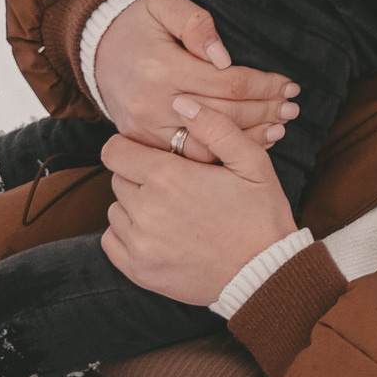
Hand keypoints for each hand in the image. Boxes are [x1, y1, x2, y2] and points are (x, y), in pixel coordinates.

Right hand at [93, 0, 298, 154]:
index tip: (289, 84)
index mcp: (162, 68)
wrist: (94, 51)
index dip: (265, 85)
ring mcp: (145, 128)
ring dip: (250, 138)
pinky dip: (221, 153)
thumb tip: (223, 56)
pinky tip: (247, 144)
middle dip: (266, 111)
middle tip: (293, 107)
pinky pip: (188, 156)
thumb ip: (196, 24)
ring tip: (280, 128)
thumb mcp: (165, 6)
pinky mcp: (142, 142)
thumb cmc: (138, 26)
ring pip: (208, 143)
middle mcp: (152, 103)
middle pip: (225, 115)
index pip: (229, 84)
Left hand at [101, 103, 299, 305]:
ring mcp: (139, 242)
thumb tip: (182, 102)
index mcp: (168, 177)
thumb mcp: (252, 163)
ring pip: (116, 209)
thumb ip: (216, 128)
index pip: (115, 151)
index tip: (149, 154)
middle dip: (140, 176)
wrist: (264, 274)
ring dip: (136, 206)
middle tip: (176, 185)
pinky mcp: (138, 269)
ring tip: (172, 211)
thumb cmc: (261, 214)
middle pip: (118, 178)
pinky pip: (112, 241)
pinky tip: (159, 234)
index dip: (129, 147)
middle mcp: (146, 209)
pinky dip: (128, 234)